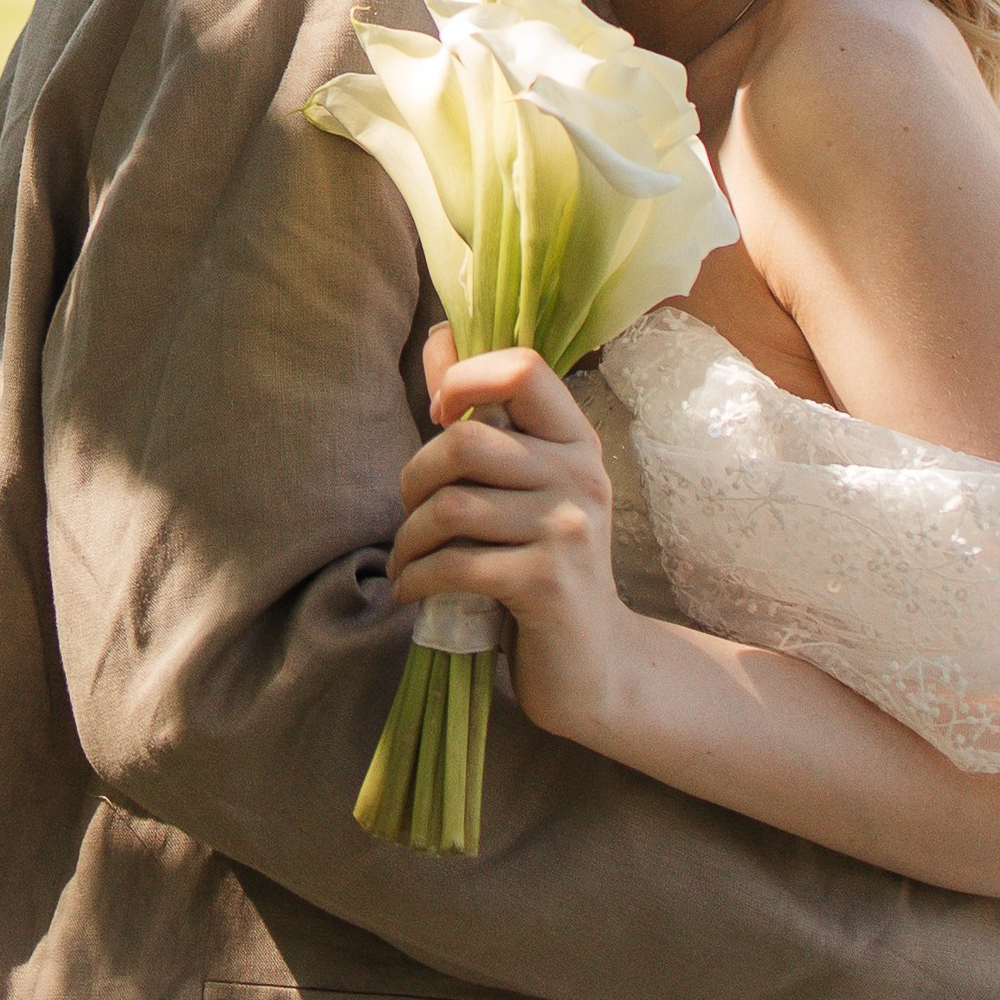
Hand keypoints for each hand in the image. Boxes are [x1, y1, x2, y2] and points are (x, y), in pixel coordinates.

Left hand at [389, 329, 633, 744]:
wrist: (593, 663)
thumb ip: (486, 416)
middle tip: (410, 511)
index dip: (465, 379)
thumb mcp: (528, 485)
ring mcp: (568, 528)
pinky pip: (454, 563)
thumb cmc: (544, 563)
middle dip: (415, 478)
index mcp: (576, 440)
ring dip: (409, 538)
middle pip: (465, 443)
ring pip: (451, 507)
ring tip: (406, 558)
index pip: (523, 368)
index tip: (438, 417)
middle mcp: (580, 474)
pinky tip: (411, 590)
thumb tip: (438, 336)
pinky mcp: (546, 582)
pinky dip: (416, 578)